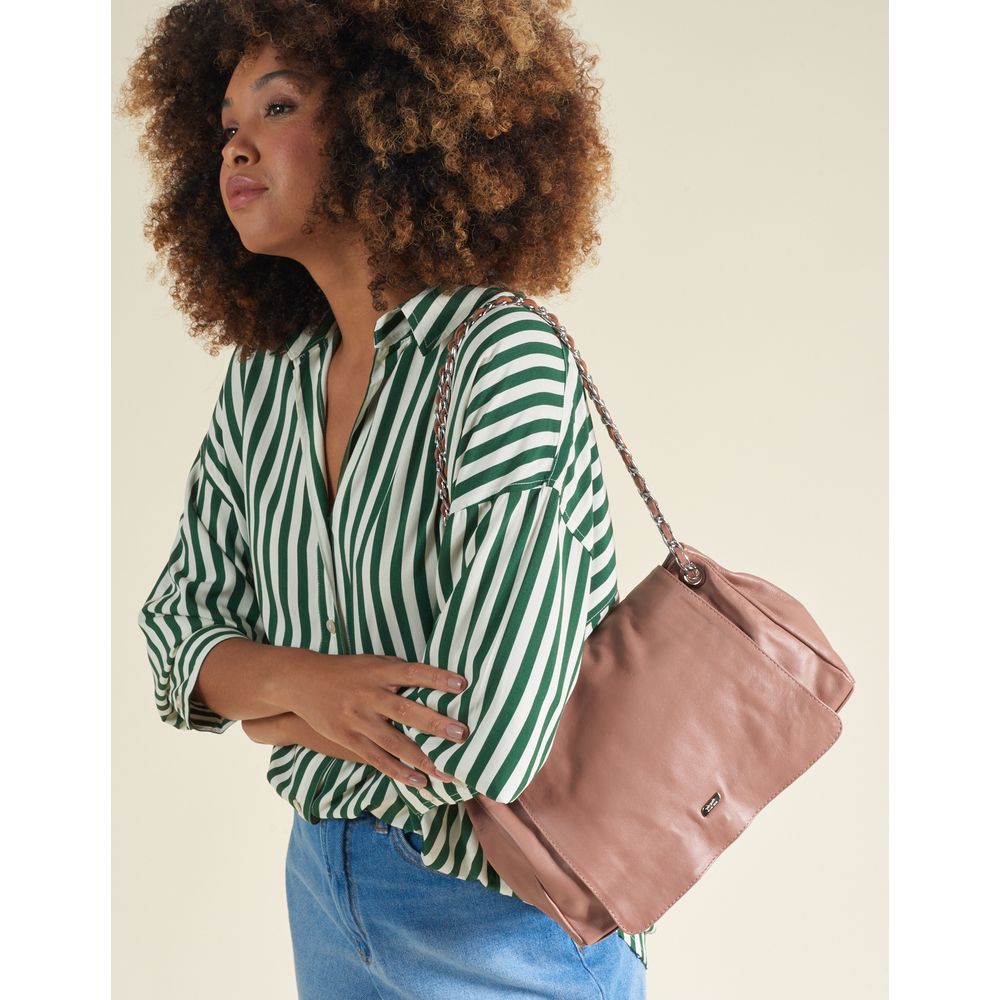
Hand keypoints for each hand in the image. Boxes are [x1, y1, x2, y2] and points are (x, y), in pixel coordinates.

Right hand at [272, 653, 470, 788]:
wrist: (302, 682)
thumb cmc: (346, 671)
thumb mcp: (372, 662)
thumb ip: (398, 671)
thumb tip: (434, 679)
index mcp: (379, 672)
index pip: (413, 673)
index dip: (436, 678)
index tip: (461, 685)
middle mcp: (369, 696)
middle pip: (406, 711)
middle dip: (434, 723)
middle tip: (461, 734)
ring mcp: (358, 720)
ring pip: (394, 742)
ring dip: (421, 758)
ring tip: (446, 771)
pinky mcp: (348, 739)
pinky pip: (377, 759)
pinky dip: (399, 772)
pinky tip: (419, 781)